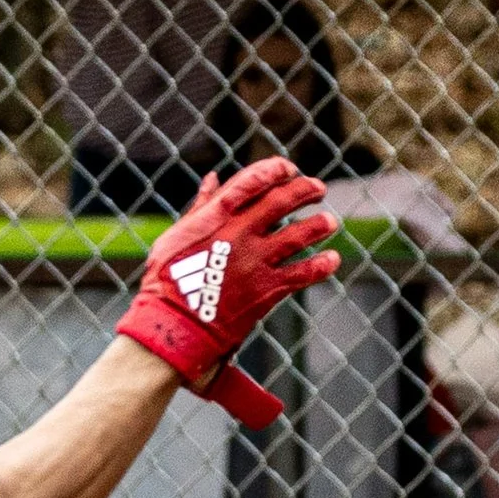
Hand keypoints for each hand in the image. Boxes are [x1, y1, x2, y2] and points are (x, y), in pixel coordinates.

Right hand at [114, 158, 341, 427]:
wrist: (172, 328)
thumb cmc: (166, 284)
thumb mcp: (175, 238)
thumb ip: (200, 208)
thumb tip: (213, 178)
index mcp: (215, 217)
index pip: (253, 180)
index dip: (275, 170)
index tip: (288, 169)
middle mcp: (239, 234)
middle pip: (282, 201)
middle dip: (304, 190)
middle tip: (318, 188)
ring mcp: (254, 261)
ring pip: (298, 234)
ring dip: (318, 225)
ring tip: (330, 222)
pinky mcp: (266, 290)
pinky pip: (303, 273)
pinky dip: (321, 265)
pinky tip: (332, 259)